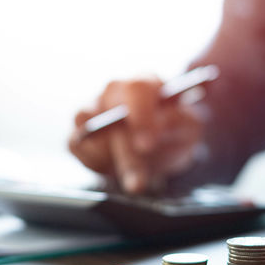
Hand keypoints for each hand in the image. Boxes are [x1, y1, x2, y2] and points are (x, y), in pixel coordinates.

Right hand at [68, 76, 204, 193]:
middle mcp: (115, 91)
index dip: (140, 117)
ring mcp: (94, 109)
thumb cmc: (175, 129)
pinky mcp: (80, 132)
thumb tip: (160, 122)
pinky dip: (92, 162)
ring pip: (87, 128)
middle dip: (126, 154)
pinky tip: (112, 170)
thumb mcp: (190, 126)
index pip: (137, 89)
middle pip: (110, 113)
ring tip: (130, 178)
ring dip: (107, 158)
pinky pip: (75, 144)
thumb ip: (179, 121)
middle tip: (139, 182)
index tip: (147, 144)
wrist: (164, 145)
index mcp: (145, 83)